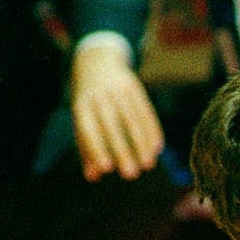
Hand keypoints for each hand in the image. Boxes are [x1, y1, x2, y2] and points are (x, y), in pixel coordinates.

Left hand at [71, 44, 164, 181]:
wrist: (97, 62)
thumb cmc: (88, 101)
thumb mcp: (82, 119)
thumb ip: (86, 147)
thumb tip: (93, 177)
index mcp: (81, 105)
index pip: (89, 129)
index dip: (97, 149)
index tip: (107, 169)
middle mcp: (100, 96)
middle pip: (113, 127)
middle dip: (123, 151)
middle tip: (131, 175)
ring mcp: (118, 90)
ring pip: (133, 120)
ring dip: (142, 144)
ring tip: (148, 165)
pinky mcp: (135, 87)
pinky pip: (146, 111)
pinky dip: (153, 130)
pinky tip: (158, 147)